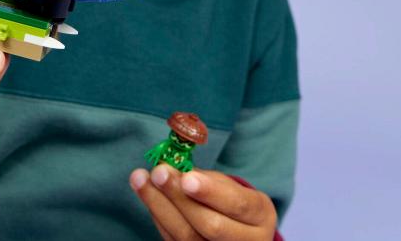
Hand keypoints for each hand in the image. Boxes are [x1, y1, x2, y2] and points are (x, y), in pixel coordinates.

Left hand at [130, 164, 277, 240]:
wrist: (239, 235)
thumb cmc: (233, 204)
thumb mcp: (231, 188)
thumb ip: (206, 179)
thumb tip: (172, 166)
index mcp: (260, 216)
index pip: (236, 204)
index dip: (210, 192)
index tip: (186, 176)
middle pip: (209, 225)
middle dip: (179, 197)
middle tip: (158, 172)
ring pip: (186, 237)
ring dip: (158, 205)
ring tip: (140, 179)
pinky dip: (158, 217)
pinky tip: (148, 196)